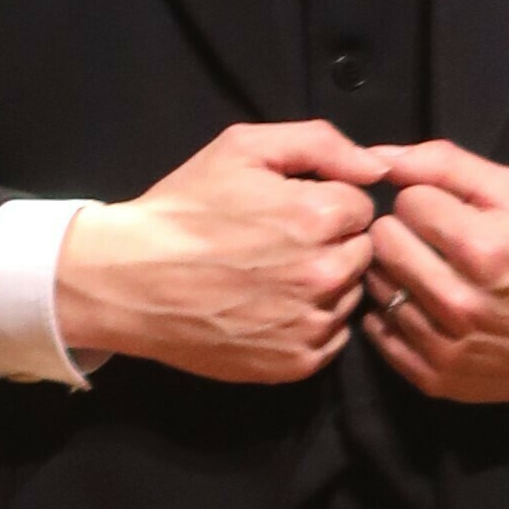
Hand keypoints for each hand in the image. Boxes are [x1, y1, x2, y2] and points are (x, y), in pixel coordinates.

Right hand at [53, 119, 381, 381]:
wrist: (129, 278)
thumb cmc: (185, 209)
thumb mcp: (244, 148)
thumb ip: (322, 144)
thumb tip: (379, 168)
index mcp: (319, 217)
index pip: (361, 207)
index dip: (326, 203)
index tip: (290, 210)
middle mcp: (325, 275)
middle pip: (362, 253)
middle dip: (333, 243)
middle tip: (281, 244)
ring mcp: (312, 324)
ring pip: (350, 297)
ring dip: (326, 285)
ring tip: (273, 277)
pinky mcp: (297, 363)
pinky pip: (333, 339)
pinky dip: (312, 324)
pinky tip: (273, 309)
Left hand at [363, 138, 508, 412]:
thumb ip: (447, 164)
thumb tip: (379, 158)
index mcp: (484, 249)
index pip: (408, 202)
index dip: (426, 200)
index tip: (447, 213)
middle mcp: (460, 303)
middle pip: (383, 243)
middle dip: (402, 231)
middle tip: (431, 241)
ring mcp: (446, 347)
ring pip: (376, 286)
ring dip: (395, 272)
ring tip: (429, 272)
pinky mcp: (436, 378)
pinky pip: (378, 333)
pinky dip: (391, 314)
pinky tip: (422, 306)